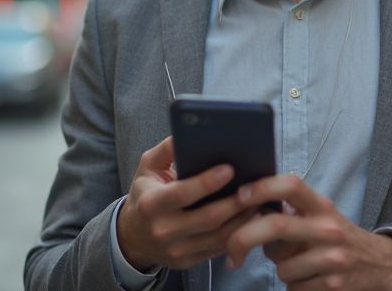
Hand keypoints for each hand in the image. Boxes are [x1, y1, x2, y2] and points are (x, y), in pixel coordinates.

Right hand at [116, 136, 257, 270]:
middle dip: (234, 202)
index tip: (229, 168)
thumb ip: (166, 149)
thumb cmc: (145, 194)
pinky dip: (238, 233)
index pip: (182, 194)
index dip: (206, 183)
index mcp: (151, 204)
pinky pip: (219, 249)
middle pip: (207, 218)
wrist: (133, 236)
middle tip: (256, 185)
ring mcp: (177, 250)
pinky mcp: (189, 262)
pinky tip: (251, 217)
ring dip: (242, 219)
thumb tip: (186, 130)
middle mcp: (163, 230)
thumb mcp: (148, 168)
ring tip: (259, 199)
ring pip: (218, 237)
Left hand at [226, 175, 391, 289]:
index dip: (262, 187)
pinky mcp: (333, 285)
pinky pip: (293, 288)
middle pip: (276, 226)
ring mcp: (332, 257)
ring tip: (297, 264)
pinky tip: (308, 278)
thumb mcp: (320, 215)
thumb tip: (246, 207)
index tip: (239, 196)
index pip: (291, 185)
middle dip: (244, 239)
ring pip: (280, 266)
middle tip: (232, 252)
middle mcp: (328, 228)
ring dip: (279, 268)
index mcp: (321, 206)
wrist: (380, 264)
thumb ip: (290, 210)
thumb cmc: (336, 237)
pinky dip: (294, 286)